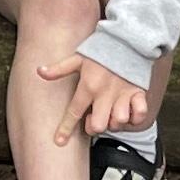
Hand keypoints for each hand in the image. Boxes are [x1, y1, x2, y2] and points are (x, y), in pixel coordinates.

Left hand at [35, 46, 150, 144]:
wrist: (128, 38)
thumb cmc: (102, 50)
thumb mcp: (78, 58)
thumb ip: (59, 68)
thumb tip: (39, 71)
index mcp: (88, 86)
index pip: (73, 112)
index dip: (65, 128)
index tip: (59, 142)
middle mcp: (105, 93)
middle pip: (98, 125)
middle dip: (94, 127)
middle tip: (94, 118)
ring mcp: (124, 94)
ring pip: (118, 122)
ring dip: (114, 122)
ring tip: (111, 113)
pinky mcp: (139, 93)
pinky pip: (139, 114)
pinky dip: (135, 117)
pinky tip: (129, 111)